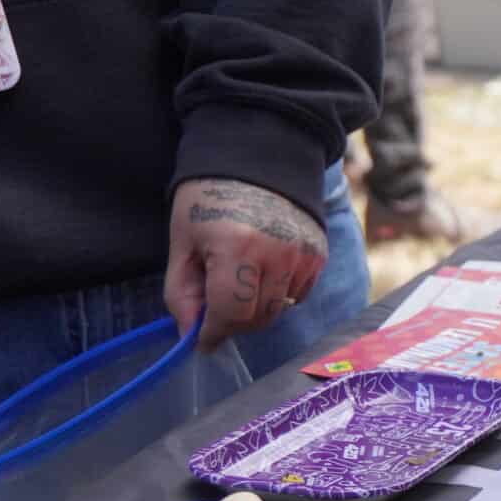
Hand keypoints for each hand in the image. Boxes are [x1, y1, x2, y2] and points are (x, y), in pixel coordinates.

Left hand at [165, 178, 327, 351]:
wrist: (255, 160)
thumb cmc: (208, 200)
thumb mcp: (182, 243)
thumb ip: (182, 292)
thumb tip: (190, 335)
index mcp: (237, 248)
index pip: (231, 314)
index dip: (213, 333)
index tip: (202, 341)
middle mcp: (278, 255)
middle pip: (258, 318)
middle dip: (233, 322)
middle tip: (216, 307)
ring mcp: (304, 255)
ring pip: (279, 310)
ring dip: (256, 309)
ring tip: (239, 282)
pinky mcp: (319, 255)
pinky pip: (299, 294)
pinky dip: (279, 294)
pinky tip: (263, 271)